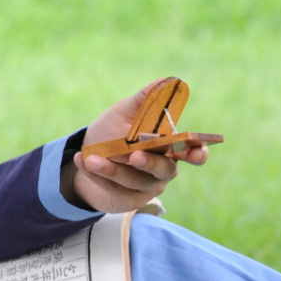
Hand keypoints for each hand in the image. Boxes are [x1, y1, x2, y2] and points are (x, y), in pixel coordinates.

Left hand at [70, 79, 210, 213]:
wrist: (88, 156)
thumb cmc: (113, 132)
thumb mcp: (125, 113)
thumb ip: (145, 100)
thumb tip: (167, 80)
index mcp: (170, 147)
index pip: (193, 153)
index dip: (198, 153)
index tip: (195, 151)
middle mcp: (163, 169)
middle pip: (164, 170)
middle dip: (150, 163)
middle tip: (134, 156)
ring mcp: (147, 187)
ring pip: (133, 180)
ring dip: (112, 170)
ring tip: (92, 158)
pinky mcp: (128, 200)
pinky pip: (113, 189)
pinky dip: (96, 175)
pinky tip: (82, 161)